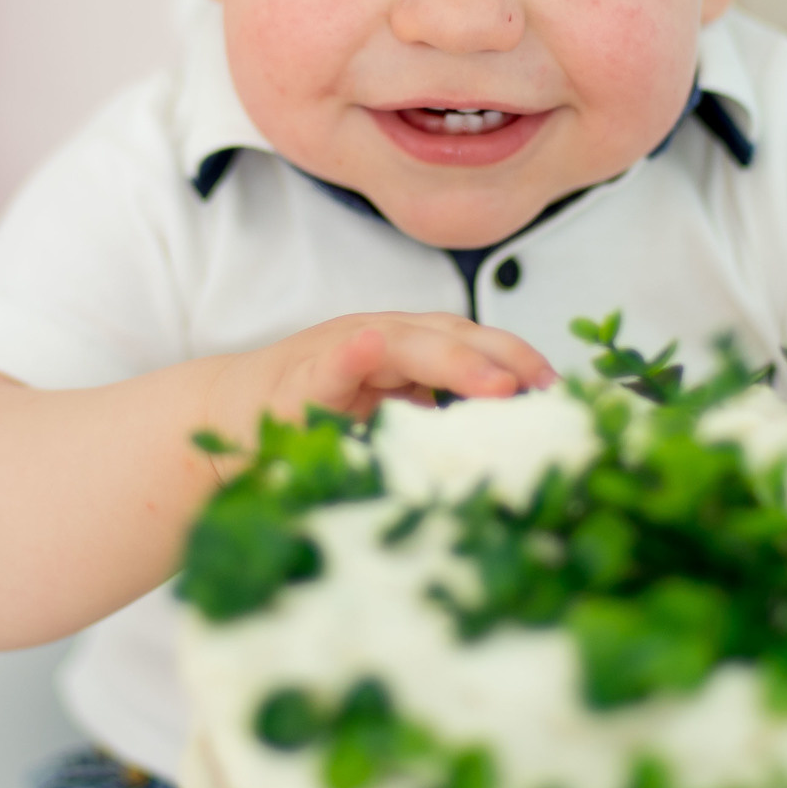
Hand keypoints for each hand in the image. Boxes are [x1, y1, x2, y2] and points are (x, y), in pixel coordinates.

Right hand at [204, 313, 554, 443]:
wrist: (226, 420)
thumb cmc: (313, 424)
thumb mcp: (387, 422)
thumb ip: (436, 423)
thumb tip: (509, 452)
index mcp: (408, 352)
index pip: (473, 344)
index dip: (518, 359)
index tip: (560, 391)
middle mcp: (381, 341)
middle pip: (450, 335)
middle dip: (501, 359)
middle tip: (542, 390)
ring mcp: (340, 354)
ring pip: (402, 344)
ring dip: (453, 361)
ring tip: (497, 384)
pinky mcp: (300, 381)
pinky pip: (330, 367)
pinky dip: (350, 358)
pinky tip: (366, 351)